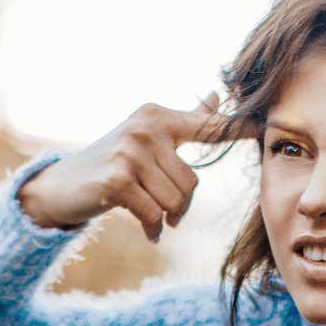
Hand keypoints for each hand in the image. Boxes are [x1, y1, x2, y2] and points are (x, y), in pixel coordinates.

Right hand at [18, 94, 227, 241]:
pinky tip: (145, 230)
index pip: (206, 125)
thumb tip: (216, 95)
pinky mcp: (117, 180)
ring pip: (175, 201)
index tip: (265, 125)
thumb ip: (186, 121)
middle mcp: (145, 128)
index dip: (236, 128)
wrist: (60, 187)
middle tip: (161, 208)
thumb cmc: (110, 163)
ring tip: (149, 215)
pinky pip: (154, 214)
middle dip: (179, 205)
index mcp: (157, 117)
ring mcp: (129, 152)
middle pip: (191, 183)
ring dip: (165, 218)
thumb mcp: (148, 138)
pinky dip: (151, 228)